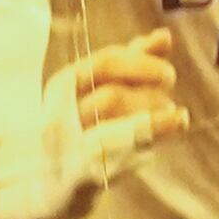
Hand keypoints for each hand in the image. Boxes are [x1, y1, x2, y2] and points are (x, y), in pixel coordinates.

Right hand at [0, 31, 188, 218]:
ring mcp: (68, 148)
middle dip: (149, 96)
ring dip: (153, 121)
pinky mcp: (81, 176)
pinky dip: (147, 143)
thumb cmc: (78, 127)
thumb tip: (164, 36)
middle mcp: (61, 115)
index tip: (169, 73)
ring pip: (115, 131)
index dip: (142, 65)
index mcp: (63, 85)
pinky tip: (172, 130)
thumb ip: (130, 61)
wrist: (44, 182)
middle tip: (169, 96)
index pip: (105, 64)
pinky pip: (117, 159)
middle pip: (112, 98)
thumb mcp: (96, 88)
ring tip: (173, 116)